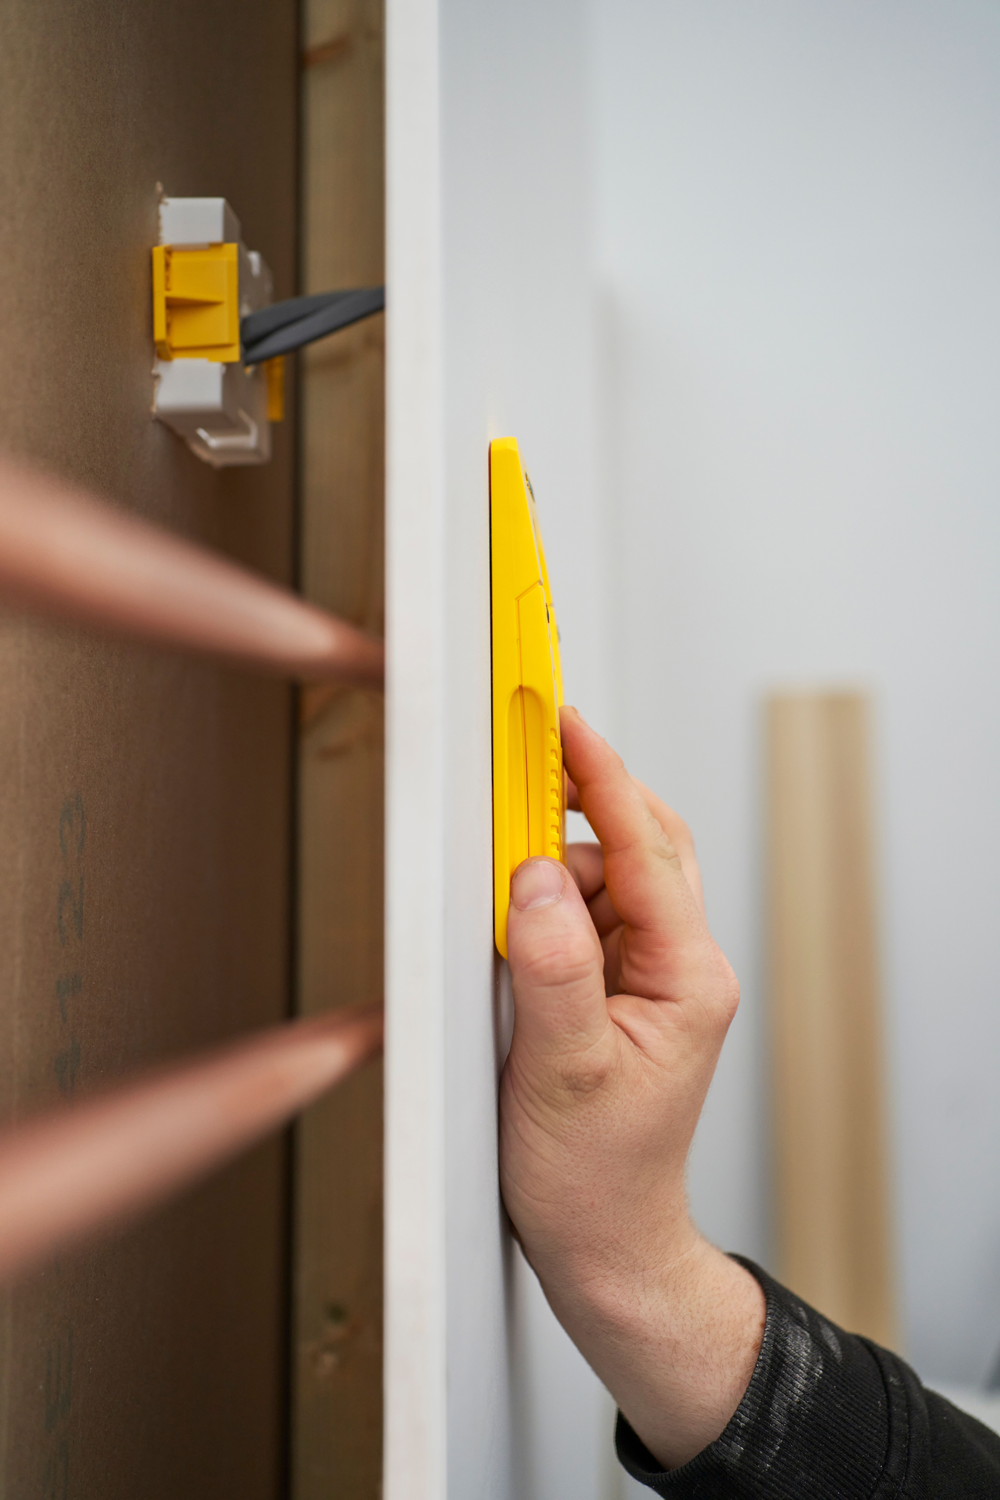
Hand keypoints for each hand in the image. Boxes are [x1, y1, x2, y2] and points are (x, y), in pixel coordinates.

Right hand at [499, 706, 764, 1469]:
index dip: (600, 778)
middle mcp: (677, 966)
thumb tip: (533, 876)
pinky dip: (546, 906)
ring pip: (606, 876)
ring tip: (503, 920)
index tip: (563, 721)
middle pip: (641, 844)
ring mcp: (649, 977)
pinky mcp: (616, 991)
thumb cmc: (593, 1177)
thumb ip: (553, 967)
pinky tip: (513, 938)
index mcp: (685, 977)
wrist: (605, 1246)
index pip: (645, 849)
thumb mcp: (562, 1073)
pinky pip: (584, 916)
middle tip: (518, 778)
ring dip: (552, 870)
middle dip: (581, 806)